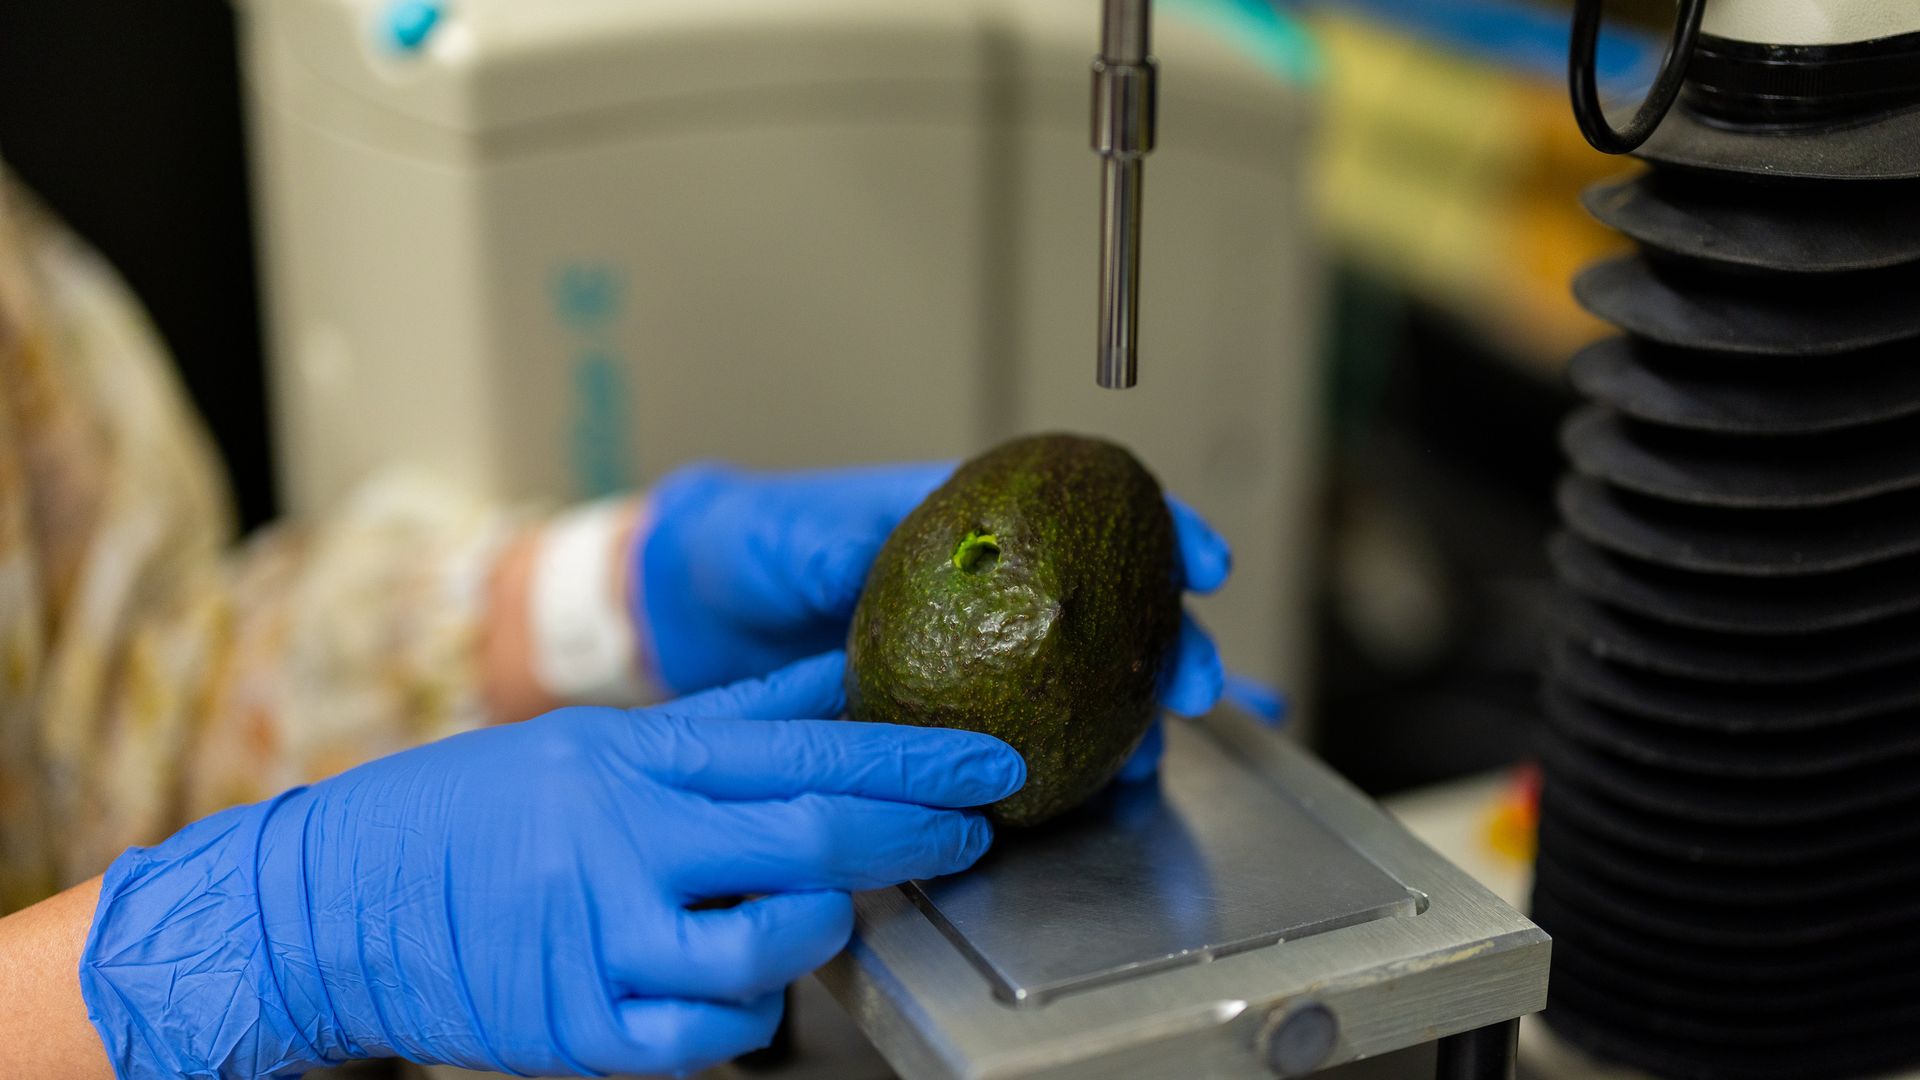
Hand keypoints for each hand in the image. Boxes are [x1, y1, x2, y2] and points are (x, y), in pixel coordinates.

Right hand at [79, 654, 1022, 1077]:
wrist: (330, 903)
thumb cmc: (470, 811)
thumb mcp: (596, 742)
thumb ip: (727, 719)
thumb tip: (837, 674)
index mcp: (632, 759)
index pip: (807, 749)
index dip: (916, 758)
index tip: (991, 760)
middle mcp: (625, 841)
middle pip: (815, 837)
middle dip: (918, 832)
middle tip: (977, 827)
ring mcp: (604, 938)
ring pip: (778, 942)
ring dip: (828, 928)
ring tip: (827, 912)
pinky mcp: (583, 1026)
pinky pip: (715, 1031)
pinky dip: (751, 1010)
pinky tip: (740, 982)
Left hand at [636, 463, 1242, 759]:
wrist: (692, 614)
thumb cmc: (744, 545)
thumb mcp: (785, 534)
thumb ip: (835, 544)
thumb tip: (870, 552)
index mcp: (969, 519)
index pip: (1090, 511)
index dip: (1162, 528)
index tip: (1205, 559)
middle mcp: (992, 586)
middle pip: (1111, 608)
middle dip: (1170, 642)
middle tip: (1193, 683)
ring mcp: (980, 653)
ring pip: (1083, 682)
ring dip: (1133, 718)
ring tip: (1160, 756)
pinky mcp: (950, 717)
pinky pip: (1025, 740)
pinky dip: (1076, 765)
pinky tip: (1122, 789)